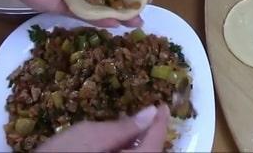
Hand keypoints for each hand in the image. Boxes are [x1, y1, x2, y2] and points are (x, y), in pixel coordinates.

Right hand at [36, 105, 169, 152]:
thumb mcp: (90, 136)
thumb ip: (123, 127)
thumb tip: (151, 112)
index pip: (156, 142)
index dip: (161, 122)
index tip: (162, 104)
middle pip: (151, 151)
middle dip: (151, 133)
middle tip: (148, 113)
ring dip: (138, 142)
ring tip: (131, 123)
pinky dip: (125, 149)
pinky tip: (116, 141)